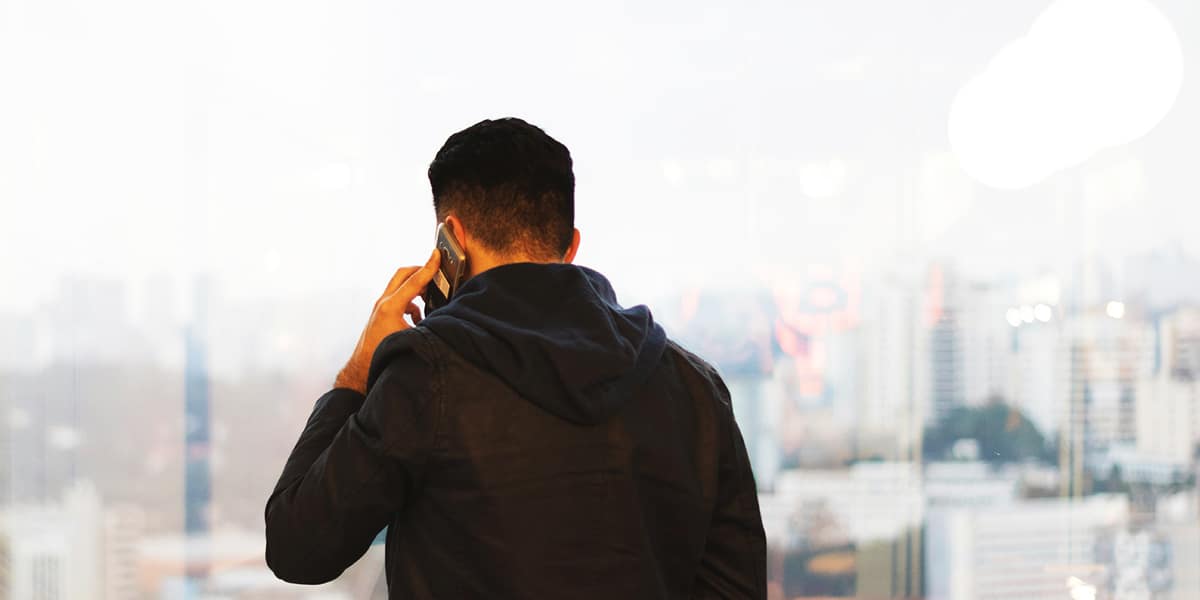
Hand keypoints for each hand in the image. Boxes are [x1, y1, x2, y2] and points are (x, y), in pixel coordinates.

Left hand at [334, 249, 439, 393]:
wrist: (362, 370)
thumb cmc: (382, 355)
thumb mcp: (410, 338)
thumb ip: (426, 324)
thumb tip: (443, 317)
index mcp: (391, 306)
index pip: (414, 281)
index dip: (429, 267)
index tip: (437, 255)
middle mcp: (383, 303)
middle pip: (403, 275)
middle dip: (420, 271)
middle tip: (435, 270)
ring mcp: (380, 308)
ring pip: (401, 288)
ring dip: (417, 290)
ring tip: (430, 299)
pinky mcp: (381, 315)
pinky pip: (399, 301)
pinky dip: (411, 304)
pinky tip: (418, 319)